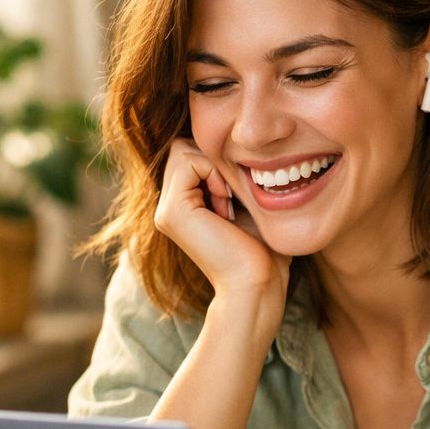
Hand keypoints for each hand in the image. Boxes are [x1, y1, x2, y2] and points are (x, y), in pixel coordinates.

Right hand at [153, 138, 289, 300]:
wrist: (257, 283)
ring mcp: (166, 210)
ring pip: (182, 150)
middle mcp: (168, 208)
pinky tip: (225, 201)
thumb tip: (238, 144)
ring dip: (213, 167)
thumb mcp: (246, 205)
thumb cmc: (263, 250)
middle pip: (183, 148)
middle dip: (212, 160)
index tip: (237, 194)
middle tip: (232, 195)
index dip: (217, 161)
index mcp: (183, 207)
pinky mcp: (172, 212)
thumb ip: (232, 179)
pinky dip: (211, 172)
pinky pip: (187, 161)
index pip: (191, 154)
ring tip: (228, 201)